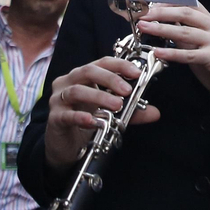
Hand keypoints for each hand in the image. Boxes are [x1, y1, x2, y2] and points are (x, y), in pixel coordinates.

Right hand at [43, 56, 156, 171]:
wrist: (65, 146)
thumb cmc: (86, 122)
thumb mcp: (111, 114)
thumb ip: (131, 112)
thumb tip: (155, 112)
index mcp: (83, 76)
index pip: (102, 63)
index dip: (120, 65)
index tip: (137, 73)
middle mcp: (68, 83)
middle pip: (88, 71)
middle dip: (110, 79)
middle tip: (127, 90)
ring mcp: (59, 99)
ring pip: (77, 91)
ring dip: (99, 97)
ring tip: (116, 105)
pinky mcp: (54, 118)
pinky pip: (66, 115)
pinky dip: (81, 117)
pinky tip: (93, 121)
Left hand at [139, 4, 209, 110]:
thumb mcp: (201, 49)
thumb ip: (186, 38)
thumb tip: (165, 28)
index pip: (191, 5)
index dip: (171, 3)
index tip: (152, 5)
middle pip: (187, 13)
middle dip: (163, 12)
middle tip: (144, 14)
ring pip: (186, 31)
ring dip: (162, 28)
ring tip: (145, 27)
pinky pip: (189, 54)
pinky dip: (171, 52)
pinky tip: (158, 52)